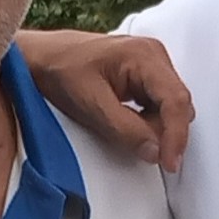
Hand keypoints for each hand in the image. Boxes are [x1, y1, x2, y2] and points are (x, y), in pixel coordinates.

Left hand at [15, 30, 193, 171]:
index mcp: (143, 55)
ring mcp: (151, 62)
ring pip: (171, 105)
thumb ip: (125, 130)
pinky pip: (159, 103)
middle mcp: (153, 54)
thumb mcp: (89, 104)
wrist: (41, 57)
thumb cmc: (59, 72)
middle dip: (166, 133)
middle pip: (178, 103)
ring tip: (126, 134)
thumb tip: (156, 152)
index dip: (176, 135)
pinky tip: (128, 125)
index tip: (169, 163)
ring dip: (157, 128)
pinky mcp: (145, 73)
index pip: (175, 99)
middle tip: (145, 154)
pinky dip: (150, 121)